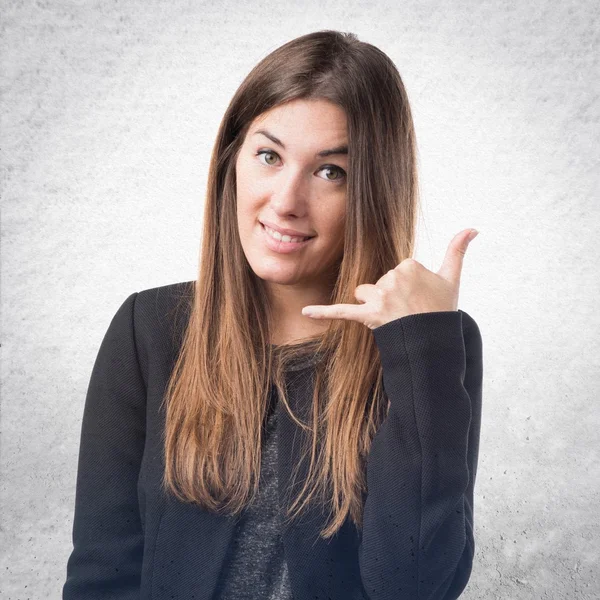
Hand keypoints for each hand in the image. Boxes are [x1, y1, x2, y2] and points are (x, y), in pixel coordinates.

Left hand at [301, 228, 478, 329]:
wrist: (435, 341)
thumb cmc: (442, 309)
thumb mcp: (452, 278)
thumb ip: (458, 250)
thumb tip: (473, 227)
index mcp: (408, 265)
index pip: (398, 269)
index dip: (408, 285)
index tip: (420, 297)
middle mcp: (392, 278)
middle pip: (380, 281)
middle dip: (391, 295)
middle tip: (409, 310)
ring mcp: (380, 298)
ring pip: (365, 293)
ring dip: (374, 304)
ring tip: (393, 317)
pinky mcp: (367, 315)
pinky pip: (341, 312)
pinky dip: (323, 312)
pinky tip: (305, 310)